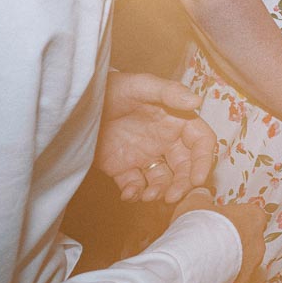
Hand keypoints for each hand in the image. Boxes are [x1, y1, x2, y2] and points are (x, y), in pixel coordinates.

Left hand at [95, 71, 215, 202]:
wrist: (77, 102)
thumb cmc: (112, 88)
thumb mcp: (140, 85)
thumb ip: (169, 92)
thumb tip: (198, 101)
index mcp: (176, 121)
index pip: (201, 142)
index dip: (204, 160)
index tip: (198, 179)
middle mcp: (165, 141)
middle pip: (185, 167)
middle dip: (183, 184)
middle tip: (172, 197)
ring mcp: (145, 156)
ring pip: (163, 180)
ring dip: (160, 191)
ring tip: (148, 196)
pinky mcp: (123, 168)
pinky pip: (135, 185)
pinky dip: (134, 194)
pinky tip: (127, 194)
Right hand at [173, 190, 266, 282]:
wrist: (189, 266)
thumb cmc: (196, 228)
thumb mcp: (194, 204)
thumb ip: (201, 198)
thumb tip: (202, 194)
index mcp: (253, 220)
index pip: (251, 216)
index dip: (233, 220)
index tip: (216, 224)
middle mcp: (258, 247)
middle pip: (247, 244)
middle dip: (230, 247)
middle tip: (205, 248)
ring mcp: (251, 273)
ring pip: (239, 270)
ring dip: (225, 270)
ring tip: (199, 271)